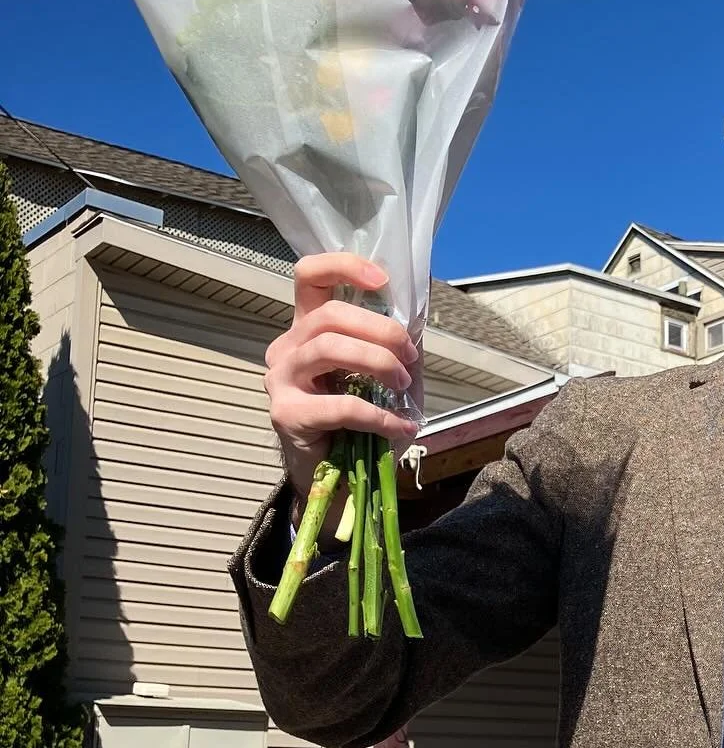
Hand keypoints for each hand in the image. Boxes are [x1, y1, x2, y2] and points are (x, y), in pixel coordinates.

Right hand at [265, 253, 419, 496]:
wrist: (340, 481)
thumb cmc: (362, 425)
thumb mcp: (388, 379)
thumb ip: (397, 346)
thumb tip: (417, 315)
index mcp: (309, 329)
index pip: (309, 277)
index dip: (343, 266)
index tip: (381, 281)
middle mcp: (288, 348)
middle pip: (329, 315)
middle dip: (380, 331)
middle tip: (408, 358)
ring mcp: (281, 380)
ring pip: (329, 348)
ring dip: (378, 363)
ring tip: (402, 386)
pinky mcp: (287, 414)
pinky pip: (340, 404)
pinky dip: (379, 416)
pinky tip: (400, 428)